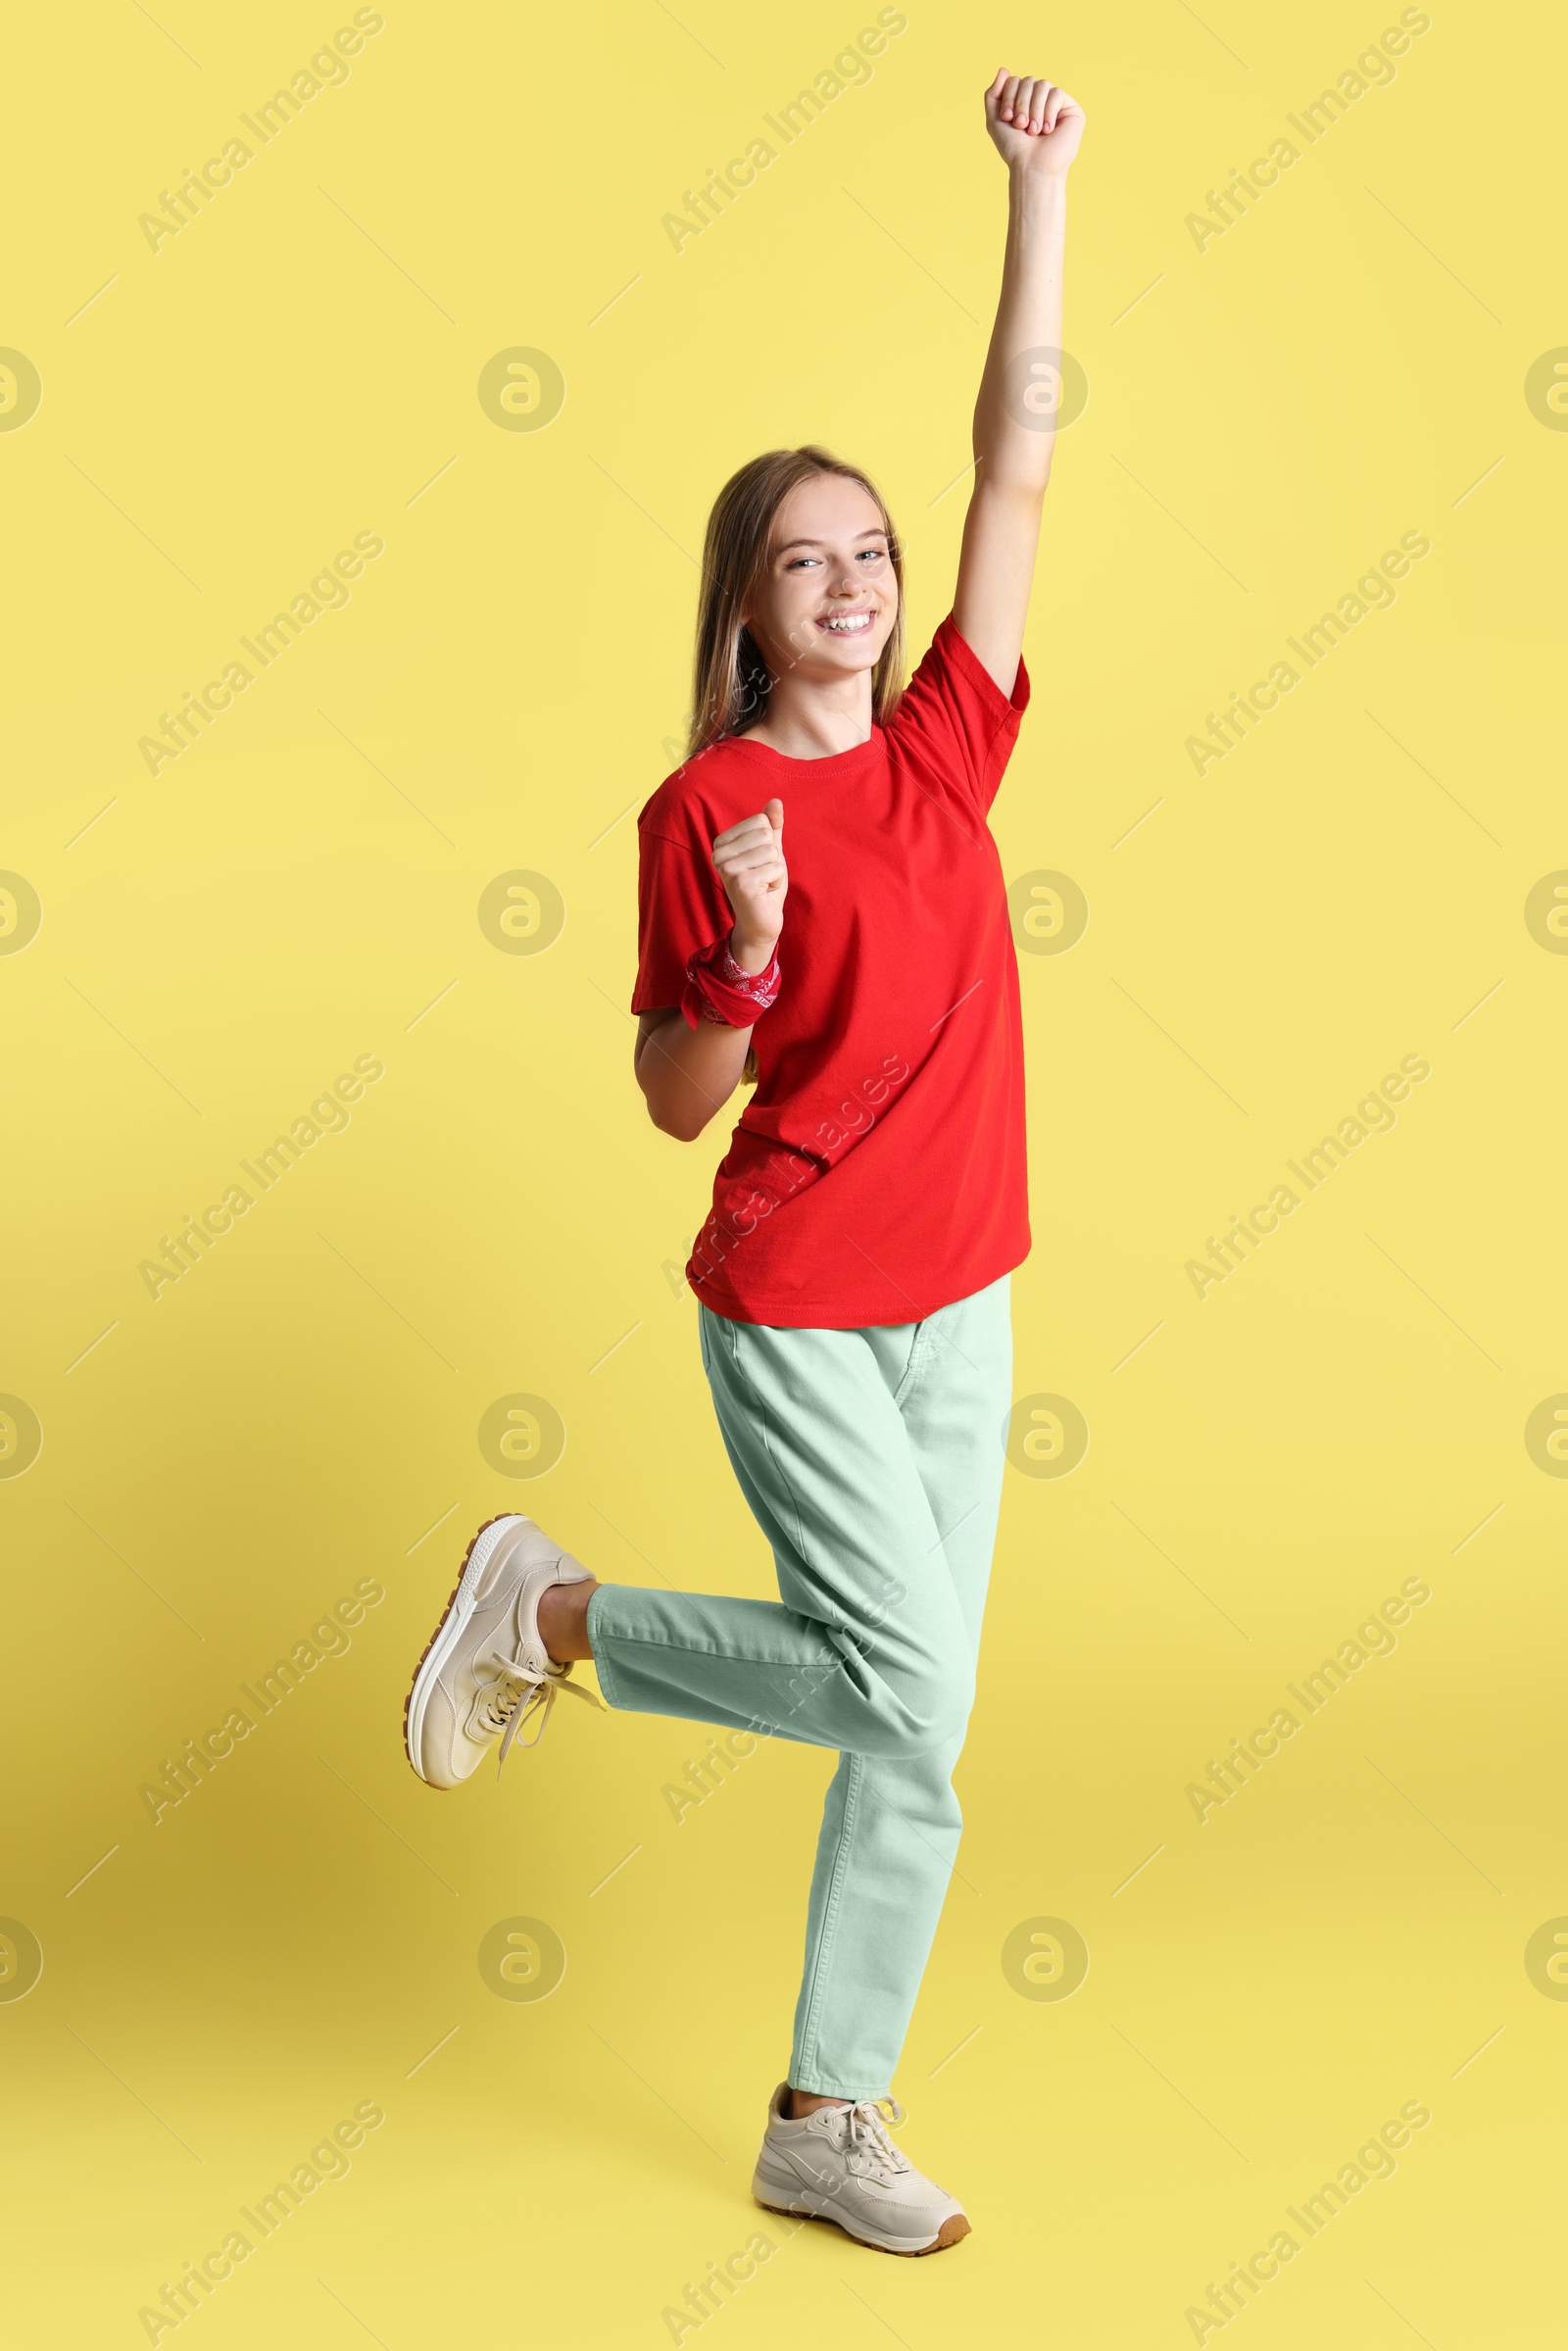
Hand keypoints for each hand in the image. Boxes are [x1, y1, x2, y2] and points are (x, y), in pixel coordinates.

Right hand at [711, 797, 785, 967]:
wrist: (760, 921)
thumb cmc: (764, 884)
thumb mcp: (769, 850)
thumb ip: (771, 826)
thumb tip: (776, 801)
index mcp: (721, 842)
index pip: (761, 821)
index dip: (769, 843)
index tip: (758, 863)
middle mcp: (719, 854)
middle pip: (766, 835)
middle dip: (773, 857)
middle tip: (762, 876)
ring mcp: (728, 869)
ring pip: (772, 851)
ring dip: (775, 871)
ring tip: (763, 885)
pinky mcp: (741, 884)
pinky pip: (776, 868)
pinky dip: (776, 882)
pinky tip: (764, 893)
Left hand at [985, 69, 1084, 177]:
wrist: (1032, 167)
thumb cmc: (1015, 149)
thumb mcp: (995, 121)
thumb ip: (993, 94)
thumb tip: (1003, 69)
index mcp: (1024, 102)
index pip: (1015, 80)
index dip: (1009, 96)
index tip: (1007, 118)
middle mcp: (1040, 100)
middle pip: (1029, 80)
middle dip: (1021, 103)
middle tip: (1021, 126)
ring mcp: (1057, 104)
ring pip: (1043, 84)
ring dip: (1034, 109)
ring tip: (1034, 131)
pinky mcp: (1072, 109)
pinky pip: (1057, 94)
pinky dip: (1048, 111)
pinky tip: (1047, 130)